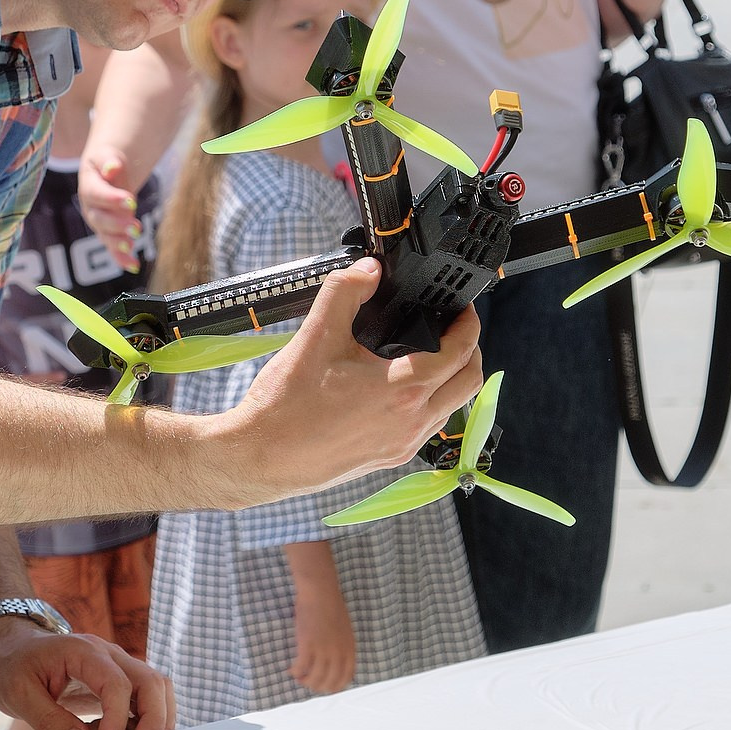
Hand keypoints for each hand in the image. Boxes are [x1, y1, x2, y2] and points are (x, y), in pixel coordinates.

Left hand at [0, 616, 174, 729]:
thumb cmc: (14, 667)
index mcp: (82, 652)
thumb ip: (49, 720)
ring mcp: (116, 665)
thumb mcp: (17, 694)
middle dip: (154, 720)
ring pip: (156, 687)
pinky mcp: (118, 680)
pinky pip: (146, 696)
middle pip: (150, 681)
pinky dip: (150, 719)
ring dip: (159, 719)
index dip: (118, 719)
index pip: (116, 683)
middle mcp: (107, 654)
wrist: (13, 649)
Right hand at [76, 148, 143, 273]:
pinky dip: (121, 258)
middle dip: (117, 224)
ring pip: (105, 236)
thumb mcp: (106, 155)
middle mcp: (91, 208)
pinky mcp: (109, 233)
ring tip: (131, 246)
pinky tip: (133, 266)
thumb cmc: (107, 163)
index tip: (130, 200)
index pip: (96, 193)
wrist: (106, 172)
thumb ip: (109, 161)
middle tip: (135, 226)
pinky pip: (112, 248)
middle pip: (99, 219)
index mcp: (88, 186)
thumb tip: (113, 167)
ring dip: (118, 243)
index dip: (111, 198)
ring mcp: (99, 223)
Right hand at [221, 258, 484, 504]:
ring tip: (428, 353)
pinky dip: (430, 402)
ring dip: (451, 379)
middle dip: (470, 350)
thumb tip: (368, 270)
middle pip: (469, 383)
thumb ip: (344, 293)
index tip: (462, 309)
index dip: (468, 324)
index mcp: (400, 390)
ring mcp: (402, 445)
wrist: (260, 459)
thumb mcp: (314, 338)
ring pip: (451, 407)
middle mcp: (410, 422)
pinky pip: (428, 427)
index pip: (459, 352)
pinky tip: (400, 387)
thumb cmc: (284, 406)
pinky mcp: (389, 458)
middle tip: (453, 328)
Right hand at [288, 564, 356, 696]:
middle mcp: (338, 653)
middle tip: (308, 683)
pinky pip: (301, 667)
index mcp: (349, 650)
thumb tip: (335, 664)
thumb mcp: (345, 631)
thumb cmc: (331, 607)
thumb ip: (342, 648)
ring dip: (305, 681)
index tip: (325, 687)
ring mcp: (323, 650)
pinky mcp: (308, 645)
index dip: (334, 687)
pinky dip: (295, 672)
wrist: (321, 592)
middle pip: (329, 682)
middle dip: (318, 687)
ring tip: (299, 676)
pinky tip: (292, 670)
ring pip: (315, 678)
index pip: (345, 679)